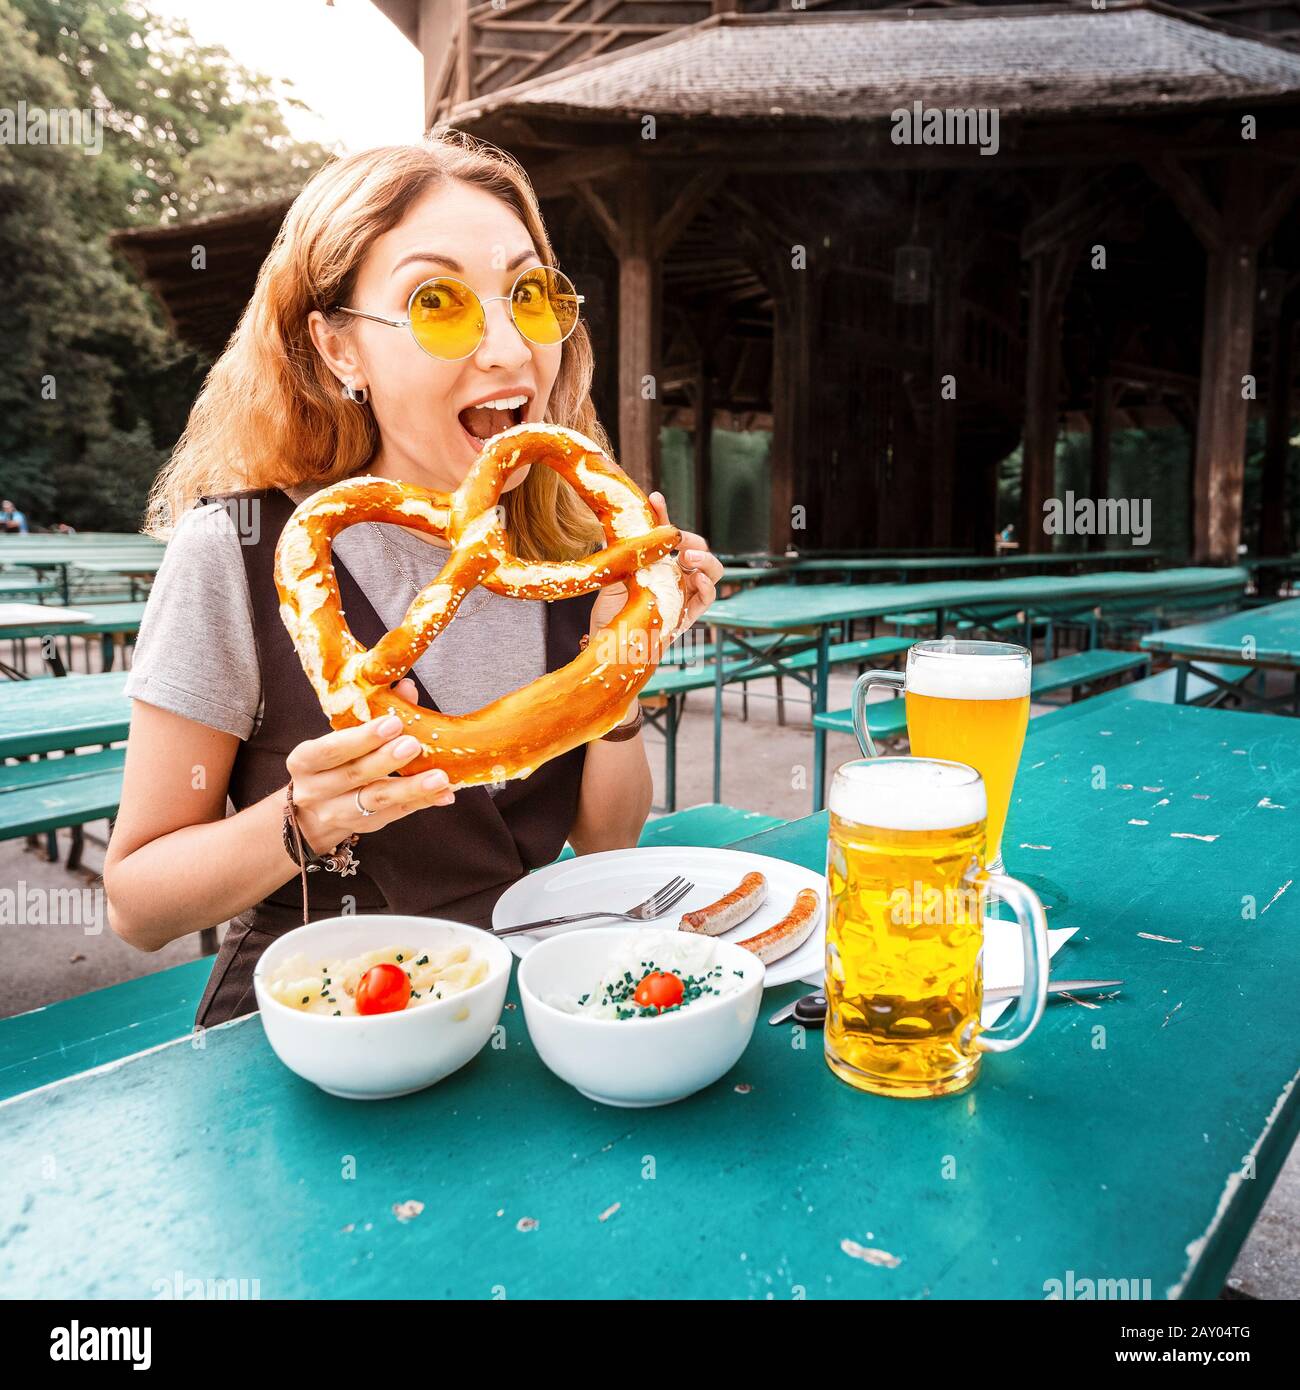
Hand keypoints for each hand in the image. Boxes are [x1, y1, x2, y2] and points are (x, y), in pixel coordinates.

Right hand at [283, 678, 455, 857]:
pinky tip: (444, 794)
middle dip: (387, 760)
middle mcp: (315, 791)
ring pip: (376, 801)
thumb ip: (372, 711)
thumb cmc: (331, 760)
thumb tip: (407, 689)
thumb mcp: (340, 736)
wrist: (314, 808)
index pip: (331, 750)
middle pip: (354, 775)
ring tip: (439, 777)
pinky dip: (422, 802)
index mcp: (304, 761)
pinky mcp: (364, 825)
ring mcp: (338, 813)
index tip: (393, 723)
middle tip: (414, 745)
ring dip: (410, 788)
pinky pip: (396, 814)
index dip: (362, 738)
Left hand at [587, 491, 723, 658]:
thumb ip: (626, 553)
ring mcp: (685, 595)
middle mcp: (676, 576)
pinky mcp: (687, 616)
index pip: (668, 535)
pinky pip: (708, 599)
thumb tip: (618, 521)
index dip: (664, 515)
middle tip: (676, 539)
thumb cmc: (611, 611)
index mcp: (660, 563)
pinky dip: (707, 586)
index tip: (655, 499)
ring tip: (689, 556)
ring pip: (711, 570)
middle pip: (698, 549)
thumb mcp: (615, 575)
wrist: (608, 643)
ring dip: (705, 559)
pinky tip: (697, 578)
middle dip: (691, 539)